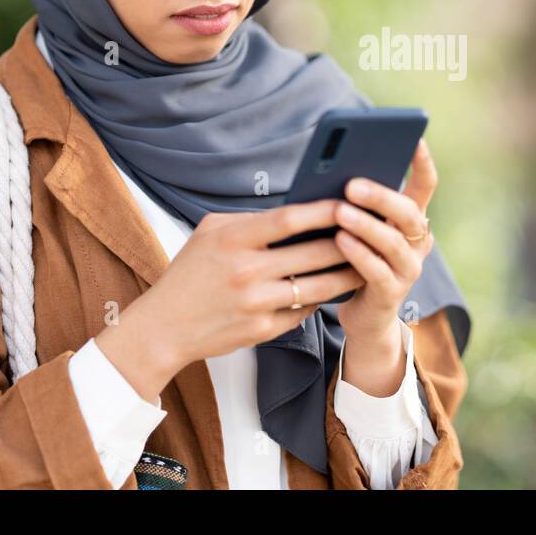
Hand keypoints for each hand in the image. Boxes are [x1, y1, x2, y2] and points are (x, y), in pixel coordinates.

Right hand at [98, 199, 366, 396]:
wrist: (163, 327)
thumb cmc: (190, 272)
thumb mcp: (210, 232)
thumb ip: (251, 220)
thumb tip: (299, 210)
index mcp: (233, 239)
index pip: (289, 219)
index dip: (324, 210)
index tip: (349, 203)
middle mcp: (246, 271)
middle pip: (314, 253)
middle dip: (348, 242)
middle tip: (372, 233)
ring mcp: (256, 304)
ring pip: (318, 286)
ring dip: (346, 275)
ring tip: (365, 264)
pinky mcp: (262, 331)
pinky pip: (304, 312)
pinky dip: (322, 299)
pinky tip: (336, 289)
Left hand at [332, 137, 437, 341]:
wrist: (365, 315)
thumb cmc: (356, 260)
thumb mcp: (360, 228)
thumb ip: (357, 205)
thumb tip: (333, 170)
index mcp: (412, 220)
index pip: (426, 186)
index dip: (423, 163)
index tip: (414, 139)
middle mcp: (417, 242)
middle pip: (409, 212)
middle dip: (381, 196)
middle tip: (352, 183)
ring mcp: (408, 269)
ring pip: (393, 242)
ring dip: (366, 225)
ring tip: (340, 212)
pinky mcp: (392, 293)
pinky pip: (377, 271)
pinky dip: (358, 254)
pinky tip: (339, 240)